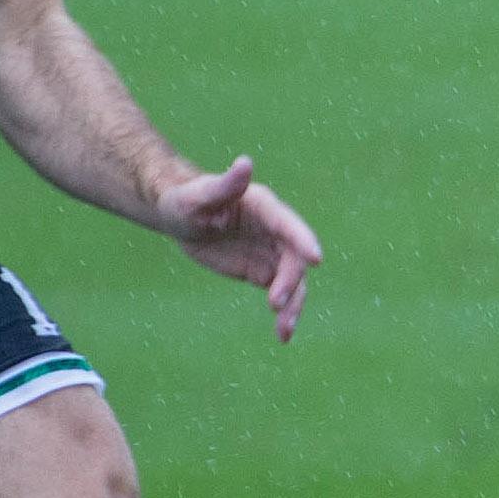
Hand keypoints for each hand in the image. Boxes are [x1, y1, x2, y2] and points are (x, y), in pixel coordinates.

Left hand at [156, 155, 319, 342]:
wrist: (182, 218)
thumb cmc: (186, 200)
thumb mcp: (198, 196)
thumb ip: (225, 184)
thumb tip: (245, 163)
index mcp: (264, 208)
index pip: (288, 224)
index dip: (302, 239)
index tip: (316, 259)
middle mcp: (275, 230)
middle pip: (293, 258)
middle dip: (290, 281)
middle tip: (274, 304)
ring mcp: (272, 252)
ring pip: (294, 281)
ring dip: (294, 304)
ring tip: (284, 331)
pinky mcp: (263, 272)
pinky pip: (282, 294)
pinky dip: (285, 314)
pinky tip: (283, 335)